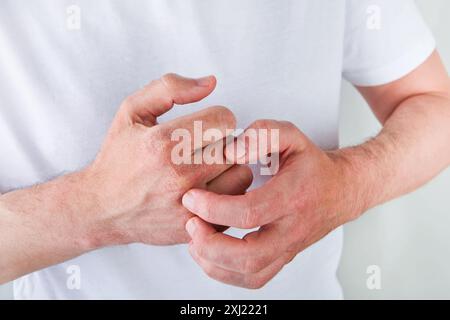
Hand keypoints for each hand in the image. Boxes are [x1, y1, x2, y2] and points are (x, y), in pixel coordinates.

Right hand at [81, 74, 251, 246]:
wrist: (102, 208)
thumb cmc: (119, 158)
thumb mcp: (132, 111)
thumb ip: (170, 88)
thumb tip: (211, 82)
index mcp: (163, 142)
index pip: (225, 119)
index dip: (218, 118)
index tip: (206, 126)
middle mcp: (178, 175)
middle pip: (235, 147)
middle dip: (223, 143)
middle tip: (204, 148)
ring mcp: (188, 204)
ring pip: (241, 176)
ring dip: (230, 169)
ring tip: (207, 170)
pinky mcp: (195, 226)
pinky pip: (235, 205)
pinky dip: (226, 196)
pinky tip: (207, 191)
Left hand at [182, 120, 361, 288]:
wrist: (340, 190)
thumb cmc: (310, 164)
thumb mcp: (291, 136)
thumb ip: (263, 134)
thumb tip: (232, 152)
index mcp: (294, 197)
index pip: (250, 213)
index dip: (214, 208)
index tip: (191, 197)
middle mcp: (293, 229)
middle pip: (249, 256)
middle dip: (211, 244)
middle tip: (191, 223)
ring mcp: (288, 248)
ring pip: (250, 273)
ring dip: (214, 262)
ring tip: (195, 238)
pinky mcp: (283, 258)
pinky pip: (254, 279)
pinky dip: (225, 273)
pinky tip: (209, 253)